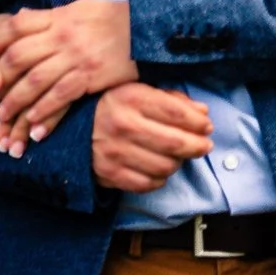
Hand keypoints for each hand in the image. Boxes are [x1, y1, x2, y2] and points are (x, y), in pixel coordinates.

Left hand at [0, 0, 137, 153]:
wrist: (149, 29)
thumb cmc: (115, 20)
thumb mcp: (80, 9)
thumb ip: (52, 18)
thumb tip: (25, 21)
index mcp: (57, 16)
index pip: (14, 28)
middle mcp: (62, 35)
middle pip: (17, 58)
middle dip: (0, 82)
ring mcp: (76, 56)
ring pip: (34, 82)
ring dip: (15, 104)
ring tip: (5, 119)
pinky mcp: (91, 76)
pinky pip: (60, 97)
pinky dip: (44, 114)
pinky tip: (35, 128)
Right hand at [92, 80, 212, 193]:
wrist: (69, 126)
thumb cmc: (110, 106)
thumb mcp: (137, 91)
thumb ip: (171, 100)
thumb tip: (202, 113)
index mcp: (131, 98)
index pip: (176, 113)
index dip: (198, 122)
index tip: (207, 126)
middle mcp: (123, 125)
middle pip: (175, 143)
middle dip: (197, 146)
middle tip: (203, 146)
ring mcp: (115, 152)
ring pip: (164, 166)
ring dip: (177, 163)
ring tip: (177, 156)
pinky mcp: (109, 173)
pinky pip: (147, 184)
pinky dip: (159, 179)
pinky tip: (158, 169)